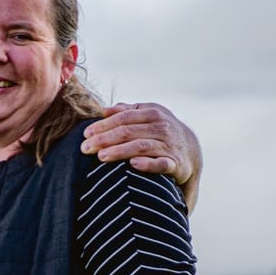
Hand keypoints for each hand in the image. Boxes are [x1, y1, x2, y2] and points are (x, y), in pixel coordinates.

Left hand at [82, 103, 201, 209]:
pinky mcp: (175, 163)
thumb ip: (126, 111)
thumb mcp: (147, 116)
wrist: (190, 150)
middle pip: (128, 132)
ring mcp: (169, 145)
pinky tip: (133, 164)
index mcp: (152, 113)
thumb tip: (104, 110)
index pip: (124, 118)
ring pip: (141, 146)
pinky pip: (161, 164)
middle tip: (85, 148)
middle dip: (105, 139)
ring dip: (120, 151)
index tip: (86, 134)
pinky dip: (148, 164)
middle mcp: (161, 127)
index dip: (103, 125)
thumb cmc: (160, 132)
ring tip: (101, 156)